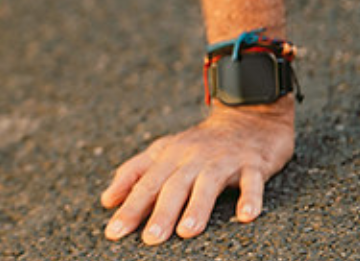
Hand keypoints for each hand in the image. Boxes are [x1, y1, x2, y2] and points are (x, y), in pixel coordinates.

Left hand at [100, 99, 294, 244]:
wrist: (247, 118)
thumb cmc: (201, 144)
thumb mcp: (164, 152)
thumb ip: (134, 173)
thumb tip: (107, 200)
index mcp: (169, 155)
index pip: (144, 183)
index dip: (129, 207)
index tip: (114, 232)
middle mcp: (193, 157)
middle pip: (173, 185)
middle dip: (160, 212)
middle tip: (150, 239)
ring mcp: (223, 160)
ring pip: (208, 183)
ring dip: (197, 207)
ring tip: (187, 231)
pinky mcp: (252, 164)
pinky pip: (251, 181)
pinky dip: (249, 198)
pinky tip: (246, 215)